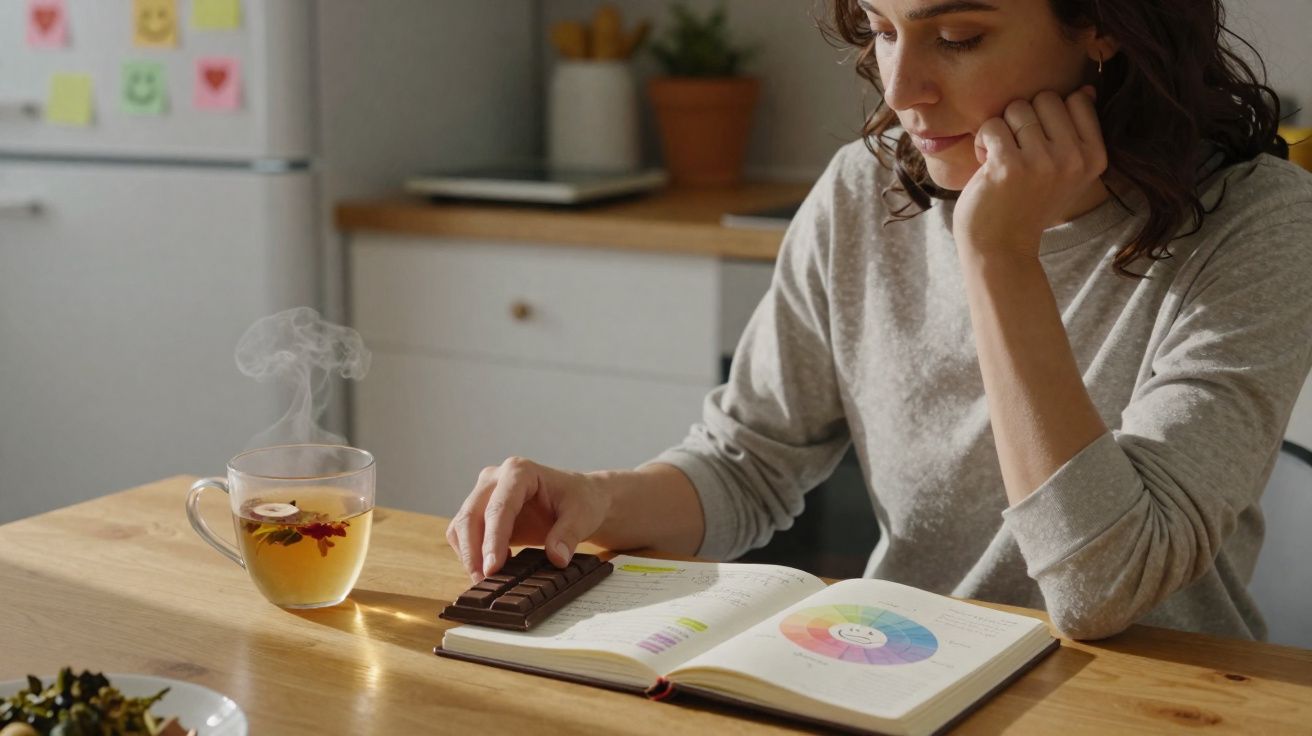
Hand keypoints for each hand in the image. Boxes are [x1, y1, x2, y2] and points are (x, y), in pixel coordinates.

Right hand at [445, 457, 609, 582]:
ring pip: (461, 526)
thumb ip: (568, 535)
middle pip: (470, 515)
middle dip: (473, 551)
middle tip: (484, 581)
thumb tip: (556, 558)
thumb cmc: (580, 500)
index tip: (492, 568)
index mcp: (519, 471)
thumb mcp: (582, 516)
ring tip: (487, 580)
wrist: (579, 500)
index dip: (493, 539)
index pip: (499, 507)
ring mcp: (485, 494)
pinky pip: (464, 534)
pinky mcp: (481, 513)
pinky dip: (471, 554)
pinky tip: (494, 568)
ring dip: (468, 555)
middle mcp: (496, 479)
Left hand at [952, 86, 1105, 257]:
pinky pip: (992, 126)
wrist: (1000, 248)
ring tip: (1002, 160)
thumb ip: (1077, 133)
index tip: (1040, 144)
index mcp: (1095, 157)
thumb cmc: (1027, 204)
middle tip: (1017, 151)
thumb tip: (1087, 89)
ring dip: (1001, 131)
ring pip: (1017, 108)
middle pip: (1045, 98)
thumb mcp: (1066, 171)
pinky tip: (986, 165)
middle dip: (1023, 118)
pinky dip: (982, 142)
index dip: (1049, 115)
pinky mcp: (1010, 166)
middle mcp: (1074, 159)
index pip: (1077, 99)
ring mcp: (1043, 162)